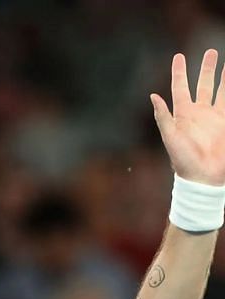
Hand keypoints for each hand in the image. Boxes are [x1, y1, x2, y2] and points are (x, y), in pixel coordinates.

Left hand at [152, 50, 224, 184]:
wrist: (203, 176)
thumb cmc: (183, 159)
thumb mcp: (170, 137)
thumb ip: (163, 117)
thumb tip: (153, 96)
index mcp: (183, 113)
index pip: (181, 87)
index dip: (180, 71)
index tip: (180, 56)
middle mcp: (200, 112)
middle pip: (204, 84)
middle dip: (207, 68)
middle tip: (212, 50)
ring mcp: (215, 117)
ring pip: (222, 90)